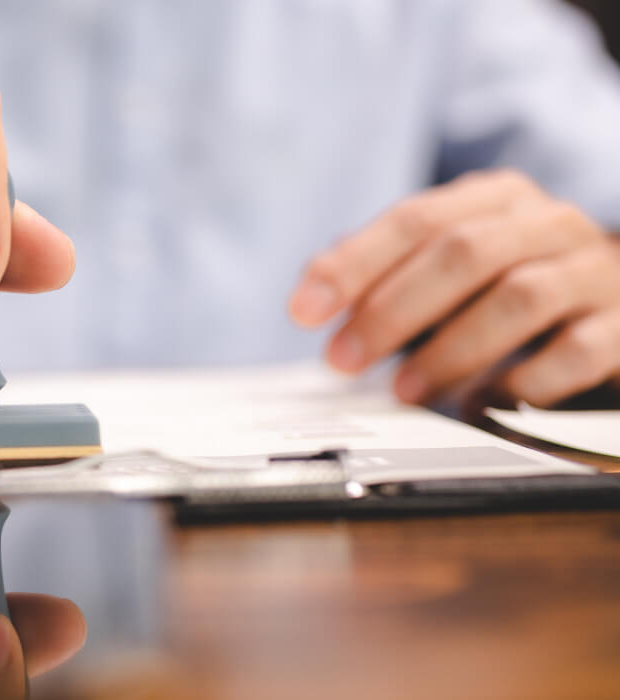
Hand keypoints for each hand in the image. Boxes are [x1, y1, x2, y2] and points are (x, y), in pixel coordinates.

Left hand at [289, 169, 619, 405]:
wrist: (615, 304)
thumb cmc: (509, 284)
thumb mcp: (448, 263)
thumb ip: (383, 269)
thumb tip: (312, 287)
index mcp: (495, 198)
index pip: (415, 220)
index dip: (354, 264)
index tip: (303, 310)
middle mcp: (549, 222)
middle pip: (464, 253)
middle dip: (393, 310)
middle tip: (343, 360)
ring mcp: (595, 271)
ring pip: (520, 298)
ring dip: (450, 350)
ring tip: (404, 391)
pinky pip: (578, 350)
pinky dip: (525, 379)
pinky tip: (486, 403)